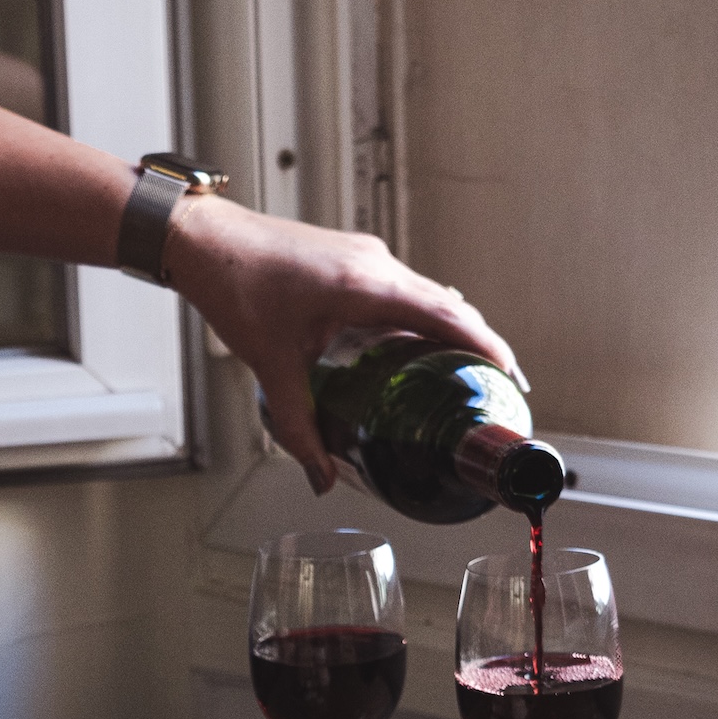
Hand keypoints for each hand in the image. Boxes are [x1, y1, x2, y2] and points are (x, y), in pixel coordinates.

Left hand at [163, 197, 522, 494]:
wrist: (208, 241)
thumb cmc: (235, 286)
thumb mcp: (272, 368)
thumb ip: (298, 427)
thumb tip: (321, 477)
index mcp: (364, 287)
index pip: (445, 315)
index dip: (484, 345)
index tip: (508, 375)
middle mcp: (374, 265)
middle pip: (448, 305)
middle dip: (478, 344)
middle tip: (497, 385)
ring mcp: (366, 258)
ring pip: (428, 295)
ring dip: (453, 329)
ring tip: (468, 370)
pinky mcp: (354, 260)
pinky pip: (405, 289)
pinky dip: (424, 317)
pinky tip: (420, 347)